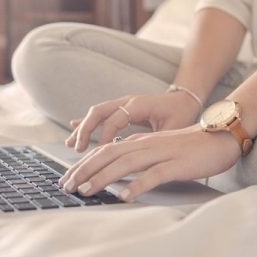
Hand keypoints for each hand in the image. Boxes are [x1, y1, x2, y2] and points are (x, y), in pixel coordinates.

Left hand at [59, 125, 240, 201]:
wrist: (220, 137)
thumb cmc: (189, 147)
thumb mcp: (158, 149)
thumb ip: (138, 157)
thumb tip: (116, 172)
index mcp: (140, 142)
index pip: (104, 151)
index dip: (84, 164)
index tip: (68, 178)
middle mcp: (146, 145)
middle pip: (108, 155)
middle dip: (84, 170)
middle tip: (67, 186)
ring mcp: (161, 153)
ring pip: (125, 163)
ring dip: (103, 177)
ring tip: (86, 191)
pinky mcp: (176, 164)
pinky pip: (154, 175)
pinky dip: (137, 185)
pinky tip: (125, 196)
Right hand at [66, 92, 201, 151]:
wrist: (185, 99)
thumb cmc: (181, 114)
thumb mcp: (173, 128)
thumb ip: (156, 140)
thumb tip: (142, 158)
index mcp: (139, 104)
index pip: (116, 119)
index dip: (106, 136)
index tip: (101, 153)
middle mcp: (127, 101)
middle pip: (99, 112)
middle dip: (86, 130)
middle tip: (77, 149)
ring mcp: (123, 103)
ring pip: (96, 113)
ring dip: (83, 128)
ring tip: (71, 145)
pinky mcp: (122, 109)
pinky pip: (100, 114)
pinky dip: (87, 123)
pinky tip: (74, 128)